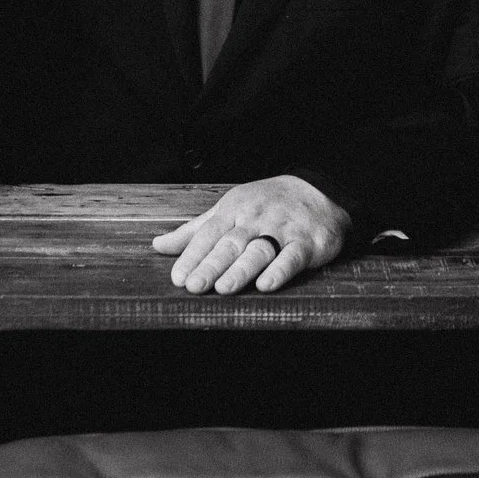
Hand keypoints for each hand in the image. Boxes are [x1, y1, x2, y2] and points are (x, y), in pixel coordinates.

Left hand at [150, 175, 349, 294]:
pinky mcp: (306, 242)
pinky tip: (266, 283)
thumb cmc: (266, 203)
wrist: (319, 189)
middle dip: (211, 265)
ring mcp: (282, 229)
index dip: (192, 256)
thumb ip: (195, 231)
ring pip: (258, 250)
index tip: (178, 277)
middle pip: (230, 244)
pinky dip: (279, 270)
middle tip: (194, 286)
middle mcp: (256, 219)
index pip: (209, 234)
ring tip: (224, 287)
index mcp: (234, 210)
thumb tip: (159, 245)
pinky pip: (292, 257)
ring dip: (240, 269)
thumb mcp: (229, 209)